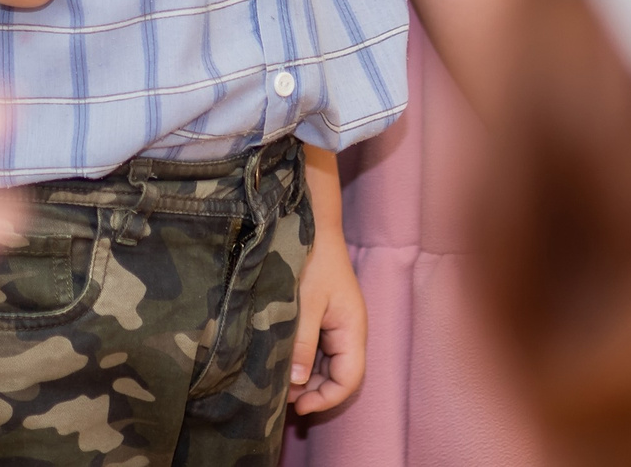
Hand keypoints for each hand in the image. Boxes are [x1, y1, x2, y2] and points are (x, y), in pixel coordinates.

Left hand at [290, 227, 366, 415]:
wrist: (312, 224)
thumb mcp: (305, 303)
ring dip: (307, 378)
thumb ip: (302, 343)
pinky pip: (317, 350)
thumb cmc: (311, 259)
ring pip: (327, 365)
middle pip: (339, 376)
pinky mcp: (323, 317)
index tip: (299, 406)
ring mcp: (336, 324)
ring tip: (278, 385)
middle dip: (315, 392)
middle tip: (282, 398)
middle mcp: (348, 331)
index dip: (327, 398)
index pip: (350, 379)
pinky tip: (281, 363)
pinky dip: (302, 361)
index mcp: (352, 329)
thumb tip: (297, 383)